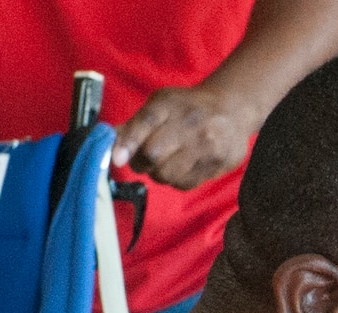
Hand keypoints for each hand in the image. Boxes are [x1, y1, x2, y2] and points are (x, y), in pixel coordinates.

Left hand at [114, 82, 262, 189]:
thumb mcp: (159, 106)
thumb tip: (105, 143)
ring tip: (163, 164)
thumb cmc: (187, 108)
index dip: (128, 142)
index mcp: (169, 103)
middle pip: (154, 154)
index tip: (116, 159)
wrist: (231, 111)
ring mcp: (206, 145)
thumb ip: (134, 125)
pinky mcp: (217, 164)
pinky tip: (180, 169)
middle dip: (140, 163)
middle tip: (141, 161)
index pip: (145, 122)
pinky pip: (185, 183)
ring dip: (158, 174)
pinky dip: (176, 180)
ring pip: (168, 173)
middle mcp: (190, 123)